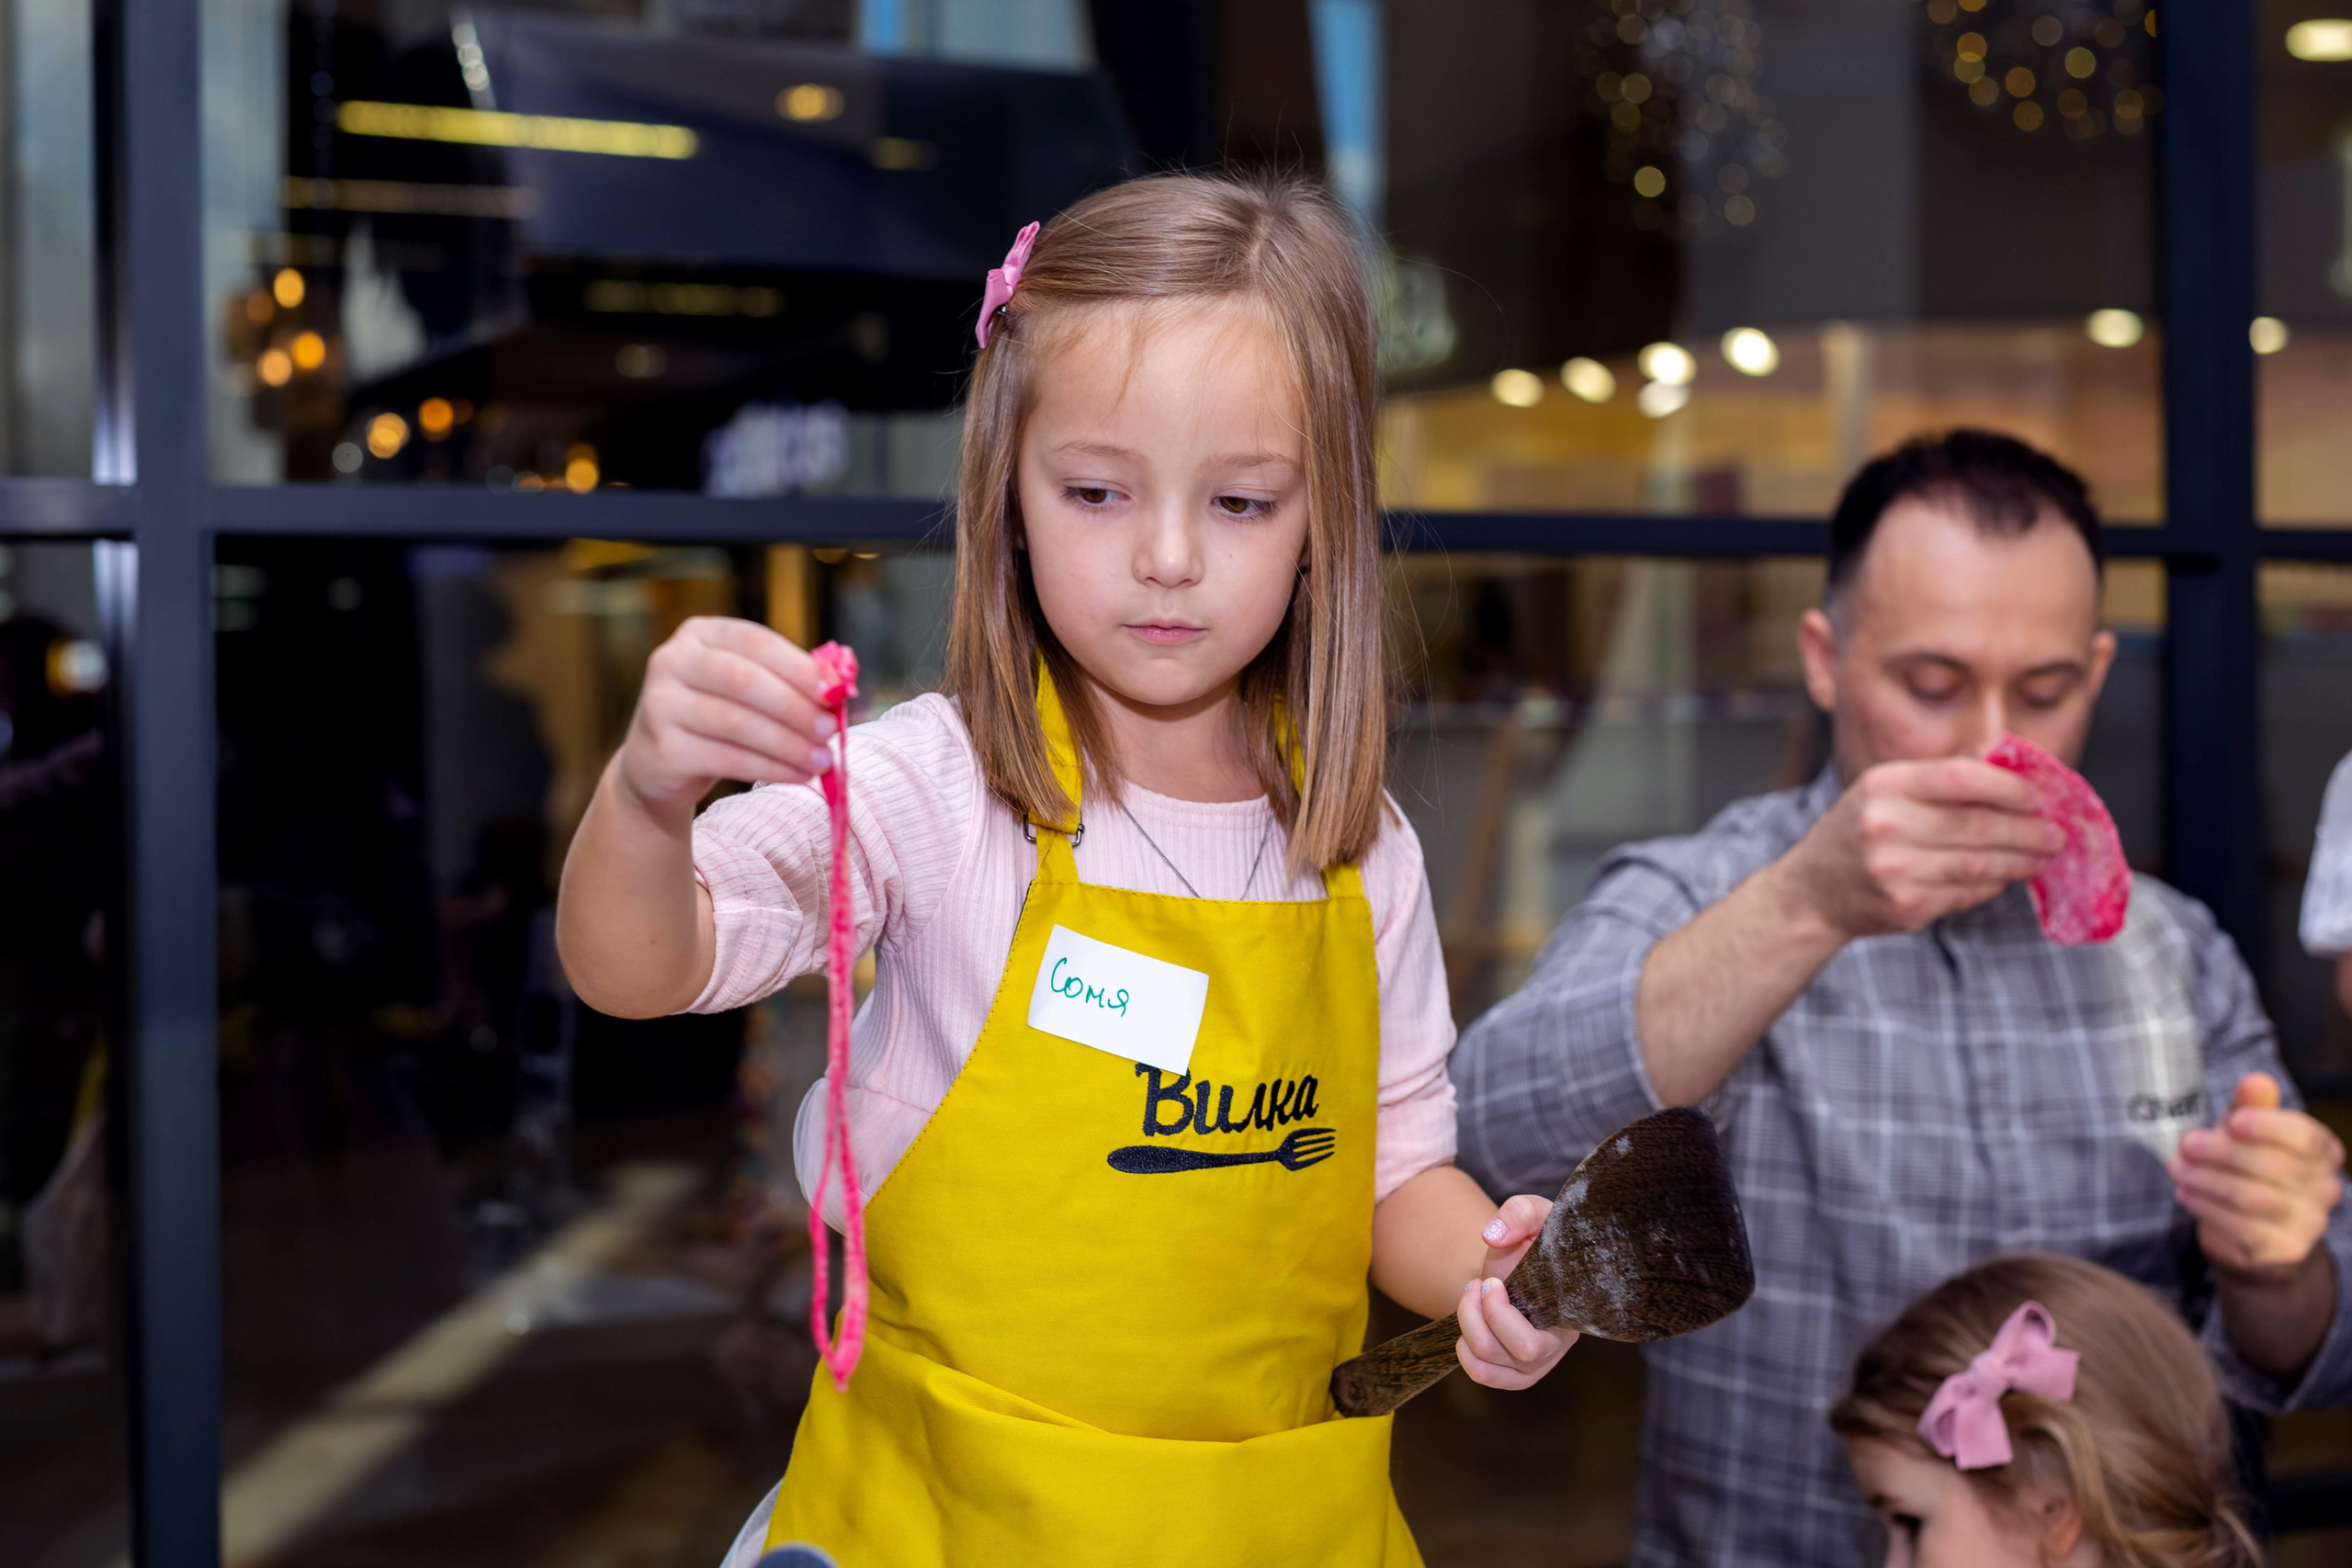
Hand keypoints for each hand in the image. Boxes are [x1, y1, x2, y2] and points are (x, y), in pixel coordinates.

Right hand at [613, 617, 835, 820]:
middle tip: (831, 730)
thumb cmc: (717, 718)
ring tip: (822, 760)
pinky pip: (726, 759)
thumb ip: (786, 681)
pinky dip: (769, 769)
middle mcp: (672, 661)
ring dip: (788, 744)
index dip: (796, 665)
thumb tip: (840, 687)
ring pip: (736, 723)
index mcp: (699, 634)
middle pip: (743, 680)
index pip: (753, 641)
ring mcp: (660, 705)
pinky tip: (797, 775)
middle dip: (794, 707)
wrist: (659, 764)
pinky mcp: (661, 749)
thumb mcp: (745, 689)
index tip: (834, 690)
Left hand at [1455, 1194, 1577, 1389]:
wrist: (1516, 1263)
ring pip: (1490, 1366)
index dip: (1502, 1314)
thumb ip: (1519, 1212)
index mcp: (1569, 1313)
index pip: (1536, 1342)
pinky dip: (1465, 1351)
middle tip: (1480, 1285)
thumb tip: (1494, 1235)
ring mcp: (1536, 1365)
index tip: (1492, 1281)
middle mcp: (1557, 1346)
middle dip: (1483, 1317)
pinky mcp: (1516, 1373)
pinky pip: (1484, 1376)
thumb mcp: (1532, 1213)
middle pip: (1518, 1354)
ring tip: (1471, 1297)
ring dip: (1468, 1326)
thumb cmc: (1531, 1240)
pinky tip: (1470, 1321)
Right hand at [1778, 757, 2061, 938]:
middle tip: (2056, 834)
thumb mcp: (1883, 792)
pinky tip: (2004, 878)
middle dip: (2028, 830)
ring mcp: (1894, 869)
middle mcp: (1885, 824)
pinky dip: (1993, 886)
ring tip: (2042, 857)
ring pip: (1980, 864)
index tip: (2039, 796)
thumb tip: (2016, 782)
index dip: (2009, 786)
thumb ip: (1938, 784)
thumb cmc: (1858, 832)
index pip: (1961, 777)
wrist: (1811, 892)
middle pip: (1978, 824)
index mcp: (1883, 785)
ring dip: (2021, 861)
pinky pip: (1966, 894)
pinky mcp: (1905, 907)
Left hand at [2169, 1073, 2345, 1279]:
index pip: (2305, 1138)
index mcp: (2323, 1152)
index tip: (2233, 1121)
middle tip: (2186, 1143)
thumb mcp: (2244, 1132)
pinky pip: (2242, 1227)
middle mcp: (2325, 1188)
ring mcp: (2310, 1223)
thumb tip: (2257, 1080)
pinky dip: (2207, 1207)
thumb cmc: (2246, 1166)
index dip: (2269, 1127)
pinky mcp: (2284, 1250)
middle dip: (2223, 1153)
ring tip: (2176, 1168)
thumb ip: (2250, 1107)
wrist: (2249, 1229)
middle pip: (2274, 1166)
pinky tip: (2184, 1193)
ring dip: (2207, 1180)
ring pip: (2254, 1199)